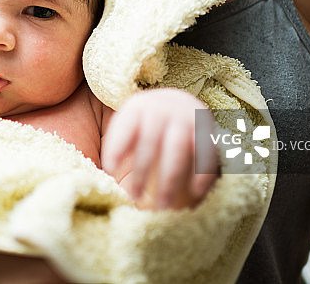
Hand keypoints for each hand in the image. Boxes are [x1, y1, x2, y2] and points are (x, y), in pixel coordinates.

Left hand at [101, 88, 218, 209]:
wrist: (179, 103)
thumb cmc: (145, 123)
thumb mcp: (128, 122)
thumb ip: (118, 143)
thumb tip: (102, 178)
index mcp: (137, 107)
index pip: (125, 126)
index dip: (117, 146)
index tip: (110, 170)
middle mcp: (162, 110)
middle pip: (149, 142)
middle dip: (141, 172)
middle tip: (133, 197)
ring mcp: (185, 118)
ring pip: (176, 150)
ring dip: (169, 180)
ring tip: (163, 206)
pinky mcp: (207, 131)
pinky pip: (205, 154)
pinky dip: (201, 174)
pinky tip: (194, 194)